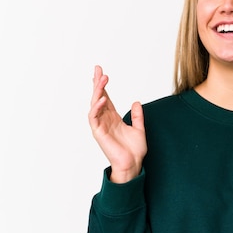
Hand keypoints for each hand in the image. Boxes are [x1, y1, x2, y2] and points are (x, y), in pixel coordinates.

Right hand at [88, 65, 146, 182]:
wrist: (133, 164)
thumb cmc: (134, 150)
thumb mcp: (139, 128)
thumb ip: (137, 116)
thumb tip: (136, 102)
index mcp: (113, 118)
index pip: (106, 98)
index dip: (103, 85)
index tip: (102, 72)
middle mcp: (105, 120)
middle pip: (98, 97)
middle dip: (97, 83)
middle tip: (98, 69)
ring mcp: (100, 125)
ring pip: (95, 104)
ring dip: (97, 91)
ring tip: (101, 79)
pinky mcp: (98, 133)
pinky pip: (94, 118)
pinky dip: (96, 108)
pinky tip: (102, 99)